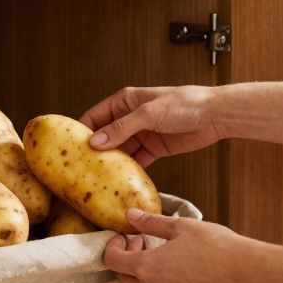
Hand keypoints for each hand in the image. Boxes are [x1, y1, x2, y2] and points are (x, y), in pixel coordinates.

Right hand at [79, 85, 223, 166]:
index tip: (67, 147)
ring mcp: (142, 133)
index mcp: (125, 101)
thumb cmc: (184, 104)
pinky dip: (129, 170)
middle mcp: (130, 117)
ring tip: (96, 179)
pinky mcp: (155, 148)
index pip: (95, 116)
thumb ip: (121, 128)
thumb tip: (95, 142)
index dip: (81, 130)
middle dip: (94, 151)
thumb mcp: (148, 114)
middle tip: (79, 169)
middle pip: (105, 135)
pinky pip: (136, 161)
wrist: (215, 115)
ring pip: (120, 150)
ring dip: (111, 163)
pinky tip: (120, 181)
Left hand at [103, 208, 253, 282]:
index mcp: (147, 268)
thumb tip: (131, 215)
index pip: (112, 261)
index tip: (124, 236)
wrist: (246, 272)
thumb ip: (150, 223)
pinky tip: (179, 271)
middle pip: (123, 280)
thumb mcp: (180, 227)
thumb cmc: (215, 245)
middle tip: (141, 244)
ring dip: (143, 274)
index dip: (112, 246)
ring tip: (163, 256)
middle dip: (125, 261)